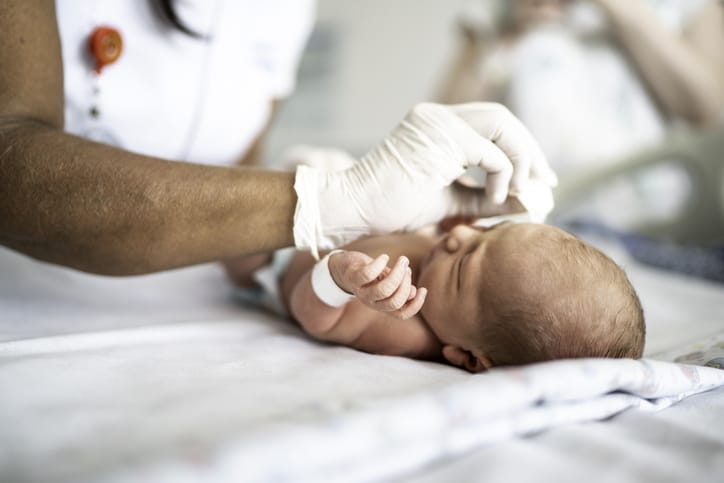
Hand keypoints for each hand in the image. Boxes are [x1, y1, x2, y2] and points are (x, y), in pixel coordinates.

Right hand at [293, 102, 556, 255]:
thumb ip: (485, 197)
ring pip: (501, 125)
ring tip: (527, 192)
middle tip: (546, 183)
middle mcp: (438, 115)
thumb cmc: (391, 209)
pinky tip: (499, 197)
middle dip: (530, 151)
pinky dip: (503, 174)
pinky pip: (490, 152)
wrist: (353, 209)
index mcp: (437, 125)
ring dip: (521, 160)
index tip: (538, 180)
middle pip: (502, 118)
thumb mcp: (448, 201)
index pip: (492, 124)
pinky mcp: (438, 137)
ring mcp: (436, 122)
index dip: (521, 149)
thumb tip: (528, 201)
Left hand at [328, 251, 426, 319]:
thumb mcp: (387, 281)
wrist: (342, 268)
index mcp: (382, 305)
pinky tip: (384, 257)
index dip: (415, 305)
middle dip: (406, 284)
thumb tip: (415, 292)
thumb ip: (401, 287)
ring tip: (402, 260)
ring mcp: (361, 291)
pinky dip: (379, 265)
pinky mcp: (353, 277)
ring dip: (397, 274)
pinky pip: (367, 274)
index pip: (401, 314)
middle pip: (394, 302)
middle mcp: (371, 302)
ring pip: (382, 290)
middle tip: (407, 267)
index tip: (423, 289)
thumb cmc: (369, 275)